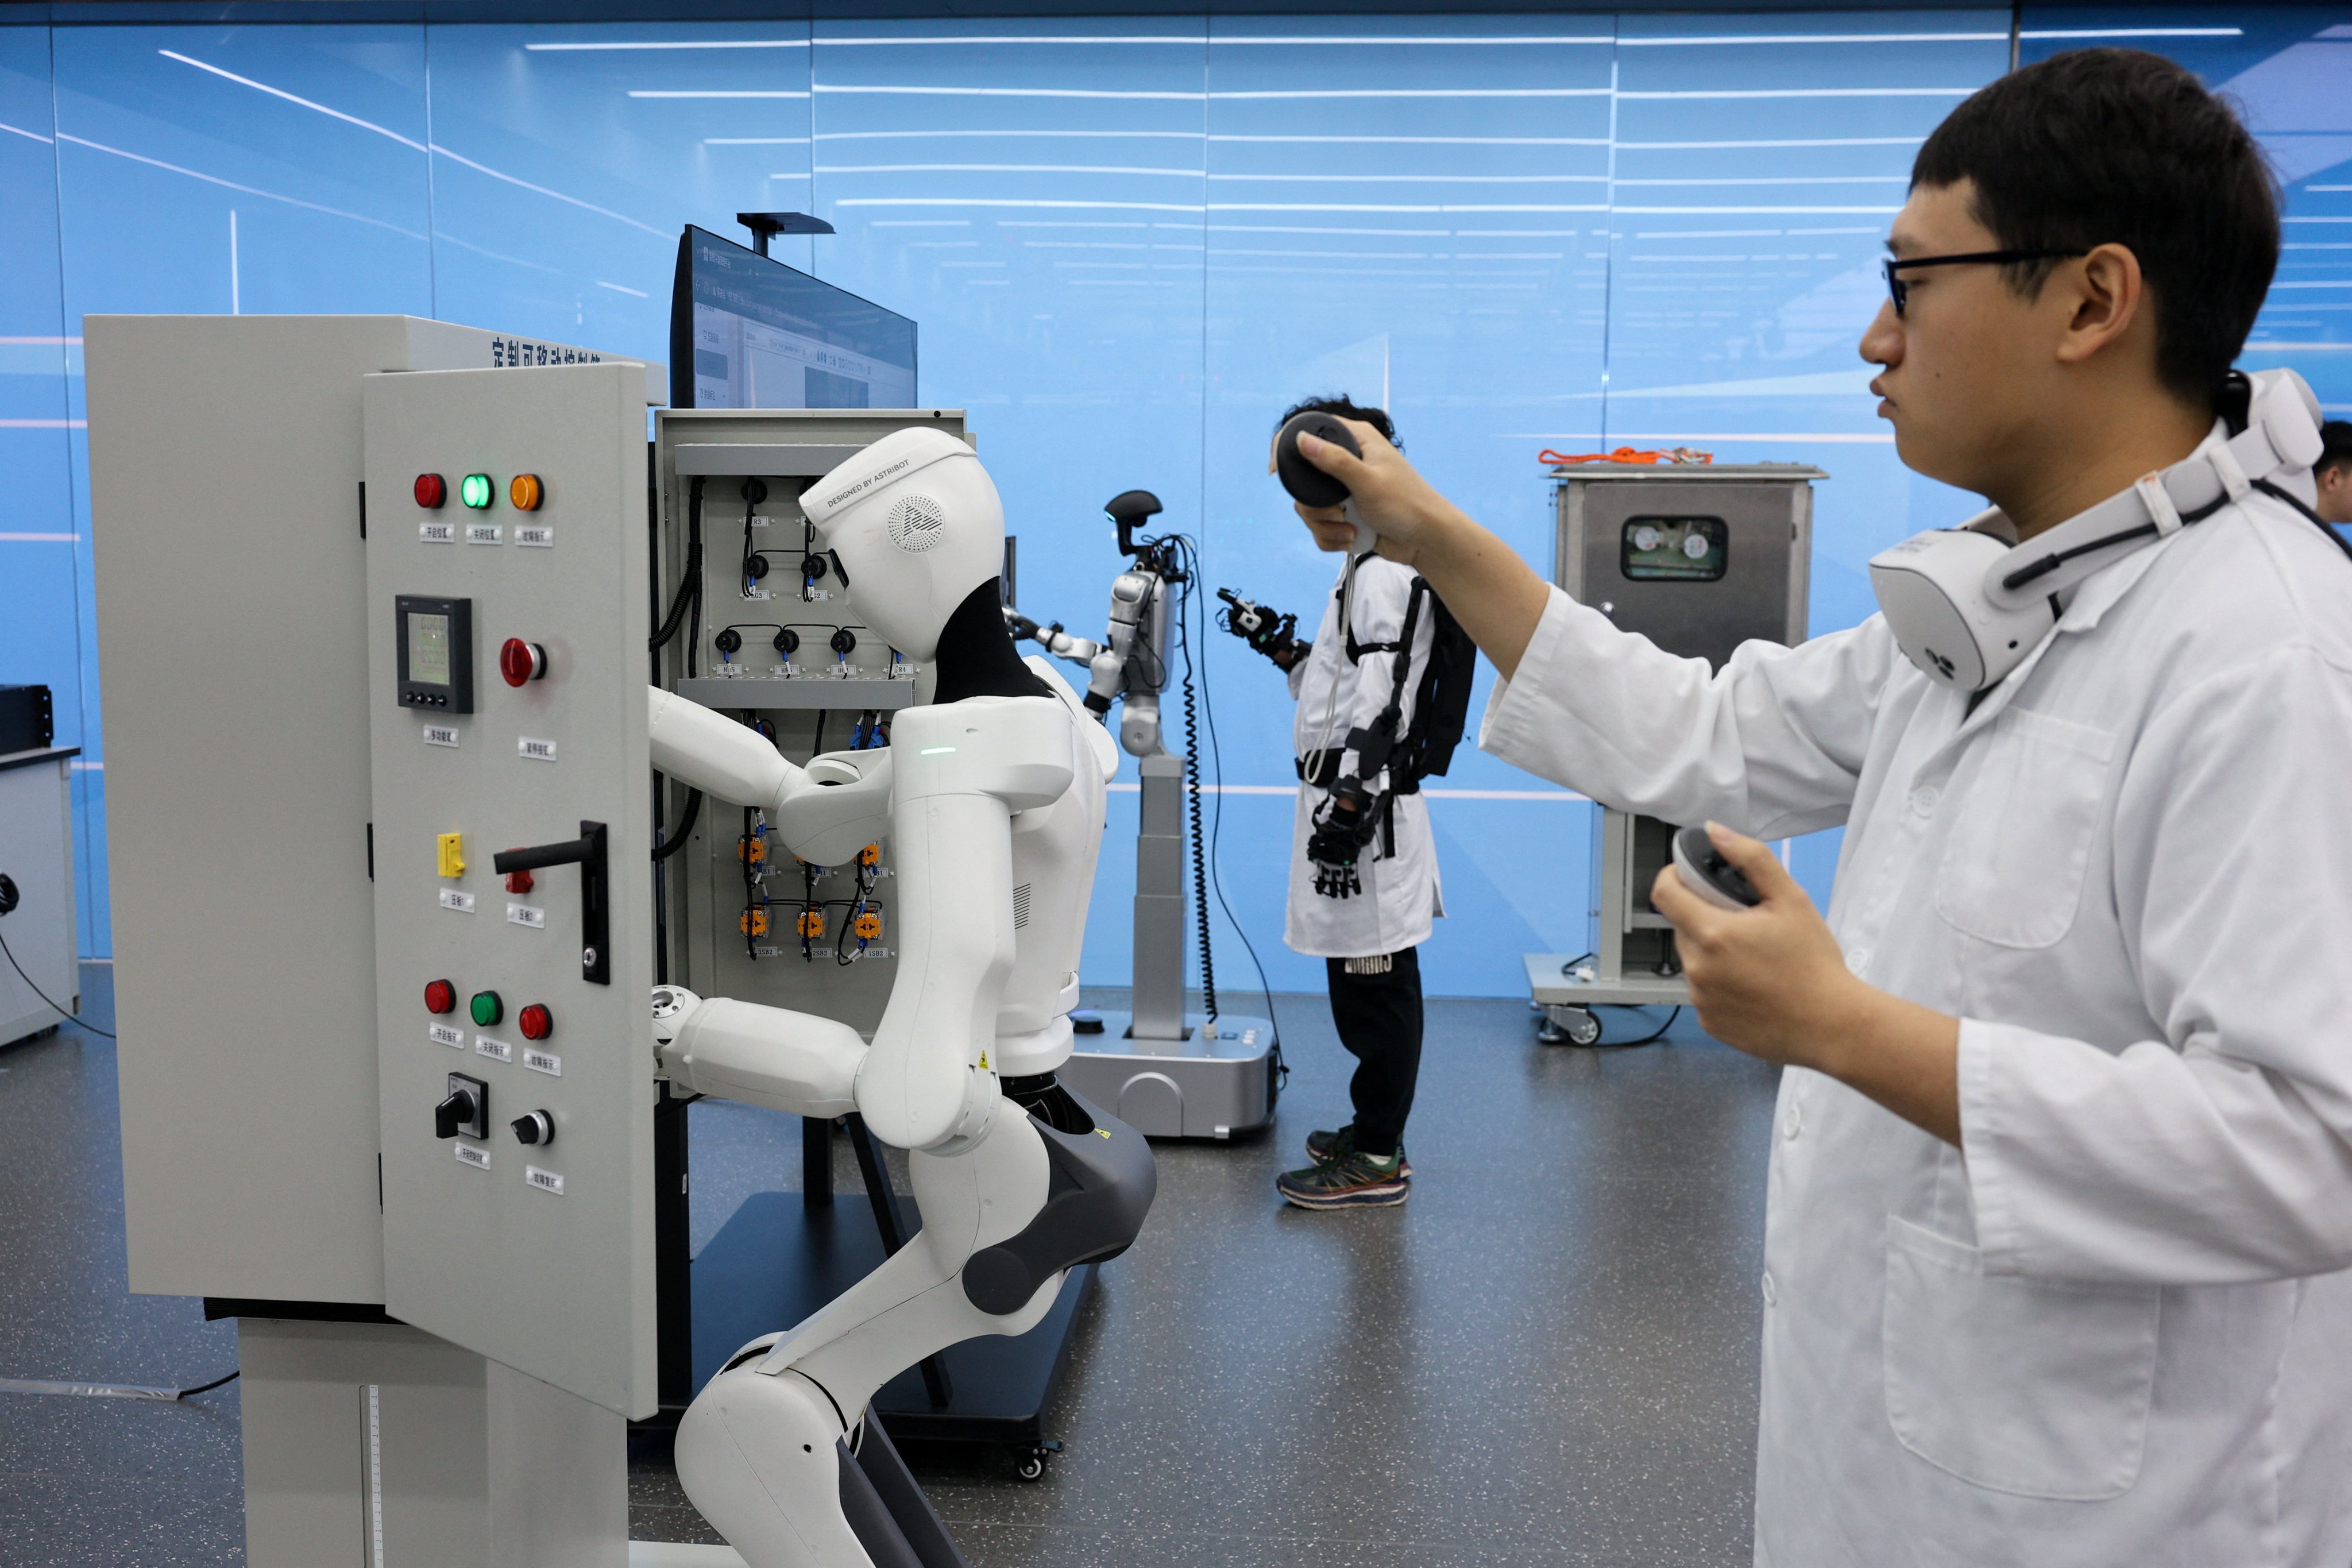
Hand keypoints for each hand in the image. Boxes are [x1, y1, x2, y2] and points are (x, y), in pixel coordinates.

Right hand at [1292, 418, 1469, 567]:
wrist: (1425, 540)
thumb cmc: (1407, 505)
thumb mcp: (1368, 480)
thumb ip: (1333, 460)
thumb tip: (1301, 439)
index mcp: (1356, 441)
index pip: (1312, 430)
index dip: (1289, 447)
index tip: (1278, 471)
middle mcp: (1348, 462)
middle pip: (1304, 480)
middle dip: (1315, 506)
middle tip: (1339, 511)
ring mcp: (1345, 490)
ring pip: (1309, 508)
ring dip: (1325, 525)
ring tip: (1350, 529)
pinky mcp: (1344, 514)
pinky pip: (1320, 528)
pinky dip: (1331, 538)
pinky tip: (1351, 538)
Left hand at [1648, 824, 1858, 1066]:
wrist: (1832, 1025)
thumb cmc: (1814, 963)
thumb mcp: (1790, 899)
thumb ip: (1751, 859)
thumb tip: (1716, 832)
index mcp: (1711, 934)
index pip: (1663, 893)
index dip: (1674, 877)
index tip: (1693, 877)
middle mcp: (1697, 969)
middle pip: (1682, 927)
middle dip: (1705, 918)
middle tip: (1745, 923)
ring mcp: (1700, 1000)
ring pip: (1693, 961)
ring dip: (1712, 952)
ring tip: (1754, 958)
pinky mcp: (1709, 1023)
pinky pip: (1704, 992)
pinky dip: (1720, 984)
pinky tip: (1754, 986)